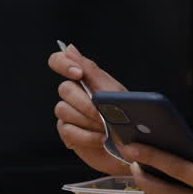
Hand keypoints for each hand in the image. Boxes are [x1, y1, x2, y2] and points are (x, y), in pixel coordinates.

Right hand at [49, 44, 130, 176]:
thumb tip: (70, 48)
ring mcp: (68, 114)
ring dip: (88, 121)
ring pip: (63, 110)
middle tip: (103, 114)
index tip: (78, 74)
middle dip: (86, 103)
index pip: (59, 61)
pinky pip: (68, 130)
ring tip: (106, 128)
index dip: (63, 64)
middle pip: (64, 89)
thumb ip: (91, 71)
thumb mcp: (113, 90)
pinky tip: (101, 139)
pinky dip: (87, 136)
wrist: (133, 145)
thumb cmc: (126, 115)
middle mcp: (73, 94)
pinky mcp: (68, 133)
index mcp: (83, 79)